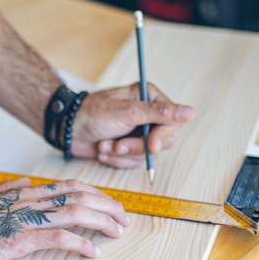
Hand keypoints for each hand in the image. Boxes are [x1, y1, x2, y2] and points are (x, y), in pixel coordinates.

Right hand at [0, 177, 128, 259]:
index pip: (70, 186)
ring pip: (74, 212)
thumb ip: (8, 188)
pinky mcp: (19, 239)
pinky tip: (94, 252)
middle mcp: (30, 201)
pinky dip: (80, 243)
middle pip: (80, 196)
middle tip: (125, 219)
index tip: (112, 204)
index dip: (97, 193)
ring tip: (118, 232)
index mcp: (25, 193)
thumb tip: (26, 180)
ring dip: (102, 222)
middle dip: (108, 206)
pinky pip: (57, 238)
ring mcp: (25, 219)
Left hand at [70, 82, 194, 167]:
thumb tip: (190, 112)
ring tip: (105, 146)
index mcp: (149, 97)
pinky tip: (103, 150)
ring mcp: (137, 132)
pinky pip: (133, 162)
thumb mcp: (127, 112)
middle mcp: (147, 114)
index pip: (173, 120)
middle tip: (117, 145)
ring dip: (123, 154)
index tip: (150, 145)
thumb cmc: (92, 114)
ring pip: (146, 154)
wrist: (67, 130)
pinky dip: (116, 160)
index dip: (161, 135)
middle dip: (136, 147)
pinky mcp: (128, 147)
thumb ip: (159, 113)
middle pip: (162, 141)